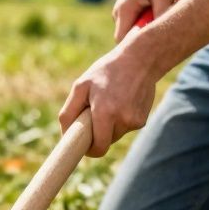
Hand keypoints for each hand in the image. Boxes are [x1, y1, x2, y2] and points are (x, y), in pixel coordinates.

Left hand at [57, 37, 157, 157]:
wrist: (141, 59)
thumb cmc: (106, 71)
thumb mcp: (81, 86)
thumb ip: (69, 112)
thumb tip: (65, 135)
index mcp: (105, 113)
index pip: (98, 148)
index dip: (90, 150)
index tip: (84, 146)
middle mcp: (123, 120)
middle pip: (106, 142)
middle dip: (98, 133)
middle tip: (95, 113)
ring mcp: (135, 121)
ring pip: (115, 135)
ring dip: (109, 125)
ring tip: (110, 102)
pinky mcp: (143, 120)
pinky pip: (125, 127)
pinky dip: (121, 119)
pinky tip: (123, 100)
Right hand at [112, 0, 176, 41]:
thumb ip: (162, 11)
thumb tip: (164, 32)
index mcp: (124, 11)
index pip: (122, 40)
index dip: (133, 47)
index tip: (150, 47)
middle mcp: (118, 16)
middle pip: (125, 41)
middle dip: (140, 43)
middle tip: (159, 40)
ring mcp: (122, 18)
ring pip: (131, 36)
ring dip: (145, 35)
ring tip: (159, 27)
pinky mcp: (128, 18)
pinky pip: (135, 30)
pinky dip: (145, 30)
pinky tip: (156, 23)